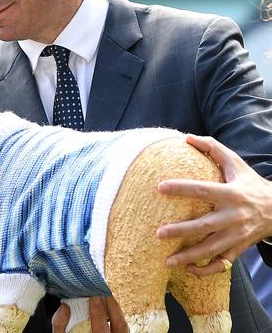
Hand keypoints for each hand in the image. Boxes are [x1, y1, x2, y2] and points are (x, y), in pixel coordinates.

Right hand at [52, 296, 126, 331]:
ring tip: (107, 298)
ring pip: (123, 328)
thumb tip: (65, 307)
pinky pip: (122, 331)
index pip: (101, 330)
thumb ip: (59, 326)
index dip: (98, 312)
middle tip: (103, 291)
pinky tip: (109, 312)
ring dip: (117, 311)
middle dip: (112, 306)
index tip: (94, 295)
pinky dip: (117, 319)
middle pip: (120, 326)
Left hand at [157, 134, 271, 275]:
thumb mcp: (235, 163)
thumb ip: (212, 148)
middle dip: (181, 231)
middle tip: (158, 233)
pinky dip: (206, 270)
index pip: (203, 191)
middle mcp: (234, 217)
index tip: (160, 187)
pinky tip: (188, 270)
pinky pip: (222, 264)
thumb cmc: (250, 183)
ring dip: (189, 257)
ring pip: (211, 250)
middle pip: (205, 226)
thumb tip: (186, 137)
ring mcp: (237, 236)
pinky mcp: (239, 250)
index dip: (182, 188)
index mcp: (231, 194)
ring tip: (167, 261)